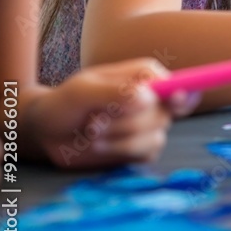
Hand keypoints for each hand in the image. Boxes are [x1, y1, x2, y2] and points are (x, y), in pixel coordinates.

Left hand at [26, 58, 199, 169]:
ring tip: (92, 133)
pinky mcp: (139, 149)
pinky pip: (146, 154)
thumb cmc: (65, 102)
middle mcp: (152, 98)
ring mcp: (147, 125)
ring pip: (155, 137)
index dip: (182, 92)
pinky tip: (100, 146)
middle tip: (94, 123)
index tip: (176, 100)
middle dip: (127, 123)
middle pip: (163, 114)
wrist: (48, 132)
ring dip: (120, 140)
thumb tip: (148, 98)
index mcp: (144, 76)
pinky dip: (121, 153)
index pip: (176, 82)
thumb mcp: (83, 91)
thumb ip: (115, 91)